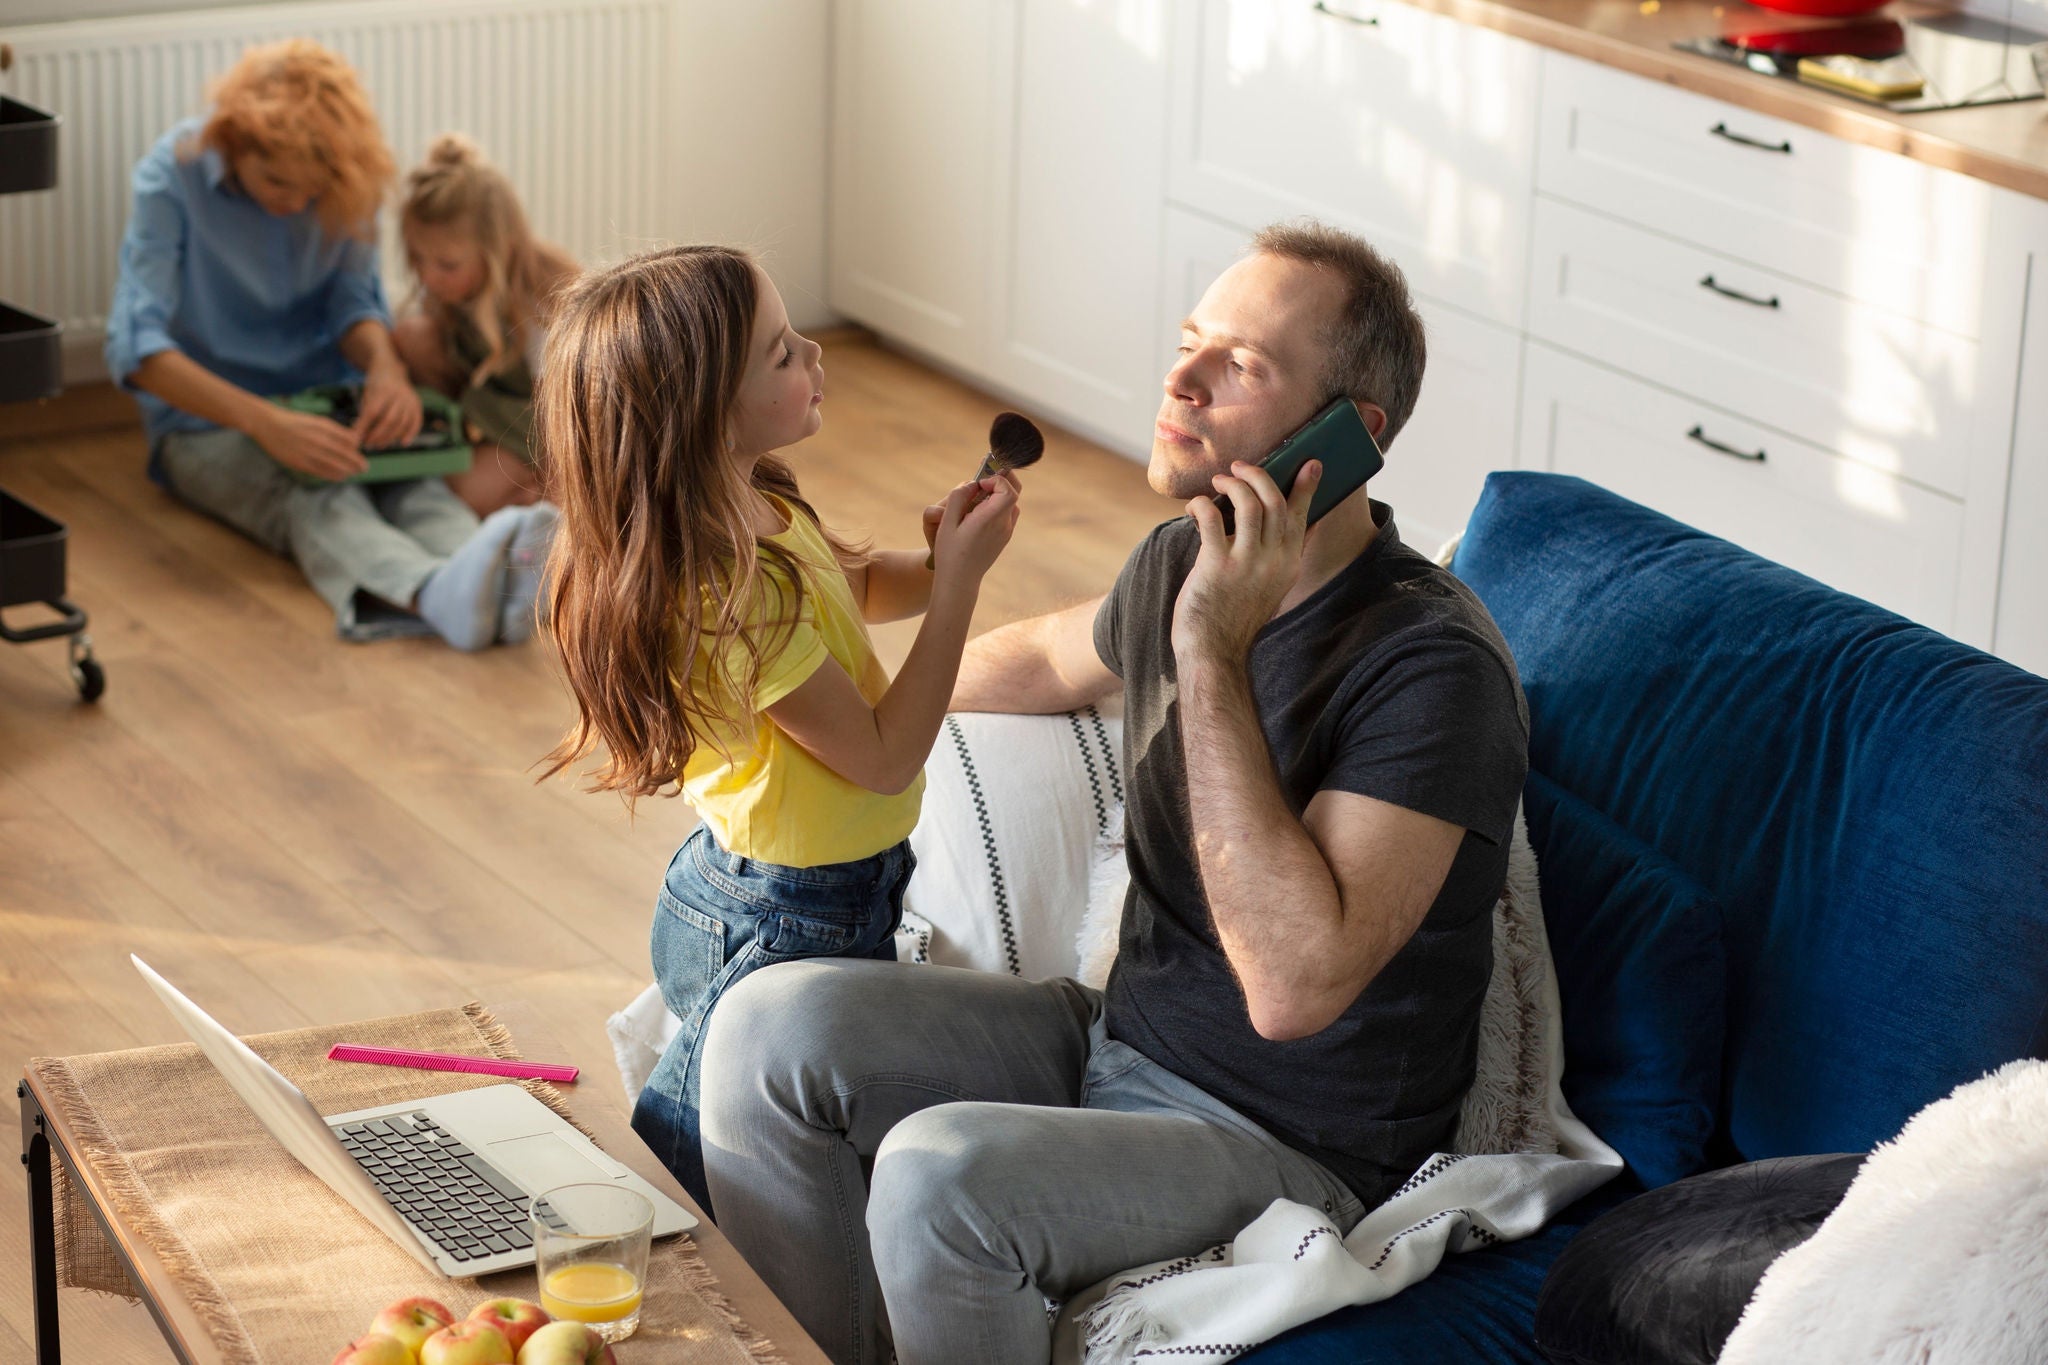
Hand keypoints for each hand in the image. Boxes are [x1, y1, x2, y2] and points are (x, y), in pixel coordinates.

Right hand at [250, 405, 369, 481]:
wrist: (268, 424)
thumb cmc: (294, 422)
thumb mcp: (316, 420)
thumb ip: (334, 431)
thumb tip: (353, 442)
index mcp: (323, 426)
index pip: (349, 439)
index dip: (357, 448)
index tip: (360, 451)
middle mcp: (318, 439)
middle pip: (345, 454)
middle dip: (357, 462)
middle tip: (364, 467)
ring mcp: (309, 452)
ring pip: (336, 465)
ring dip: (348, 471)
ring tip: (354, 473)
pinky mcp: (300, 463)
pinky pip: (322, 472)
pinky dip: (334, 475)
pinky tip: (341, 477)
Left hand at [355, 362, 422, 449]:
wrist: (391, 369)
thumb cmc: (375, 385)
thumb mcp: (367, 394)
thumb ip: (365, 413)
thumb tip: (359, 436)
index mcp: (383, 389)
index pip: (373, 411)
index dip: (364, 426)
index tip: (356, 438)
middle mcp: (399, 394)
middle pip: (389, 420)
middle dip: (378, 435)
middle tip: (369, 445)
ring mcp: (410, 399)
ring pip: (402, 423)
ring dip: (391, 438)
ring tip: (380, 445)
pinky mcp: (417, 404)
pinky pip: (416, 422)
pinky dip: (411, 434)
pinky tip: (403, 443)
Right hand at [930, 475, 1019, 585]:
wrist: (960, 580)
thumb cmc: (949, 553)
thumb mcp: (946, 523)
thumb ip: (959, 498)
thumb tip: (972, 483)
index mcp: (989, 521)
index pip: (1008, 490)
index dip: (996, 479)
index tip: (978, 483)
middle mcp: (1003, 525)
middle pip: (1015, 491)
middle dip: (1002, 478)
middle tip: (984, 476)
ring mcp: (1006, 532)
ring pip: (1012, 502)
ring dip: (999, 491)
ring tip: (979, 493)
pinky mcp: (1005, 537)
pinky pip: (1008, 512)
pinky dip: (998, 503)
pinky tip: (981, 508)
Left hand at [1172, 459, 1319, 661]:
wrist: (1213, 649)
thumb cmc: (1234, 614)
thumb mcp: (1269, 586)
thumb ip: (1277, 556)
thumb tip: (1282, 521)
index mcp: (1288, 564)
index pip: (1302, 516)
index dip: (1306, 487)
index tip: (1310, 463)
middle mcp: (1273, 561)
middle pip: (1274, 501)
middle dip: (1258, 475)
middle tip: (1240, 468)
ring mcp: (1246, 563)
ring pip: (1248, 504)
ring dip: (1232, 484)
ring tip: (1219, 482)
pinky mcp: (1216, 566)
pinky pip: (1211, 519)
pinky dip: (1202, 504)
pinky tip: (1195, 506)